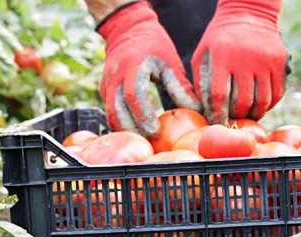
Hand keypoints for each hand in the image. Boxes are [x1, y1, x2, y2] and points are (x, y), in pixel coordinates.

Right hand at [96, 1, 201, 136]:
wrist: (127, 30)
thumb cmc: (154, 45)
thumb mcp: (170, 62)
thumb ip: (180, 87)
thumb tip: (197, 110)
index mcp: (133, 67)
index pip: (133, 96)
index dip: (143, 115)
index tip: (155, 131)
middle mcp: (115, 77)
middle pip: (117, 110)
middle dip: (133, 129)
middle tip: (150, 142)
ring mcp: (106, 84)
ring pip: (110, 114)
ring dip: (126, 130)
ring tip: (144, 141)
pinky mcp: (104, 91)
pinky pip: (110, 112)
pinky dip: (122, 124)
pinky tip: (136, 133)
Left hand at [191, 0, 288, 123]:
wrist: (248, 13)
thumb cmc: (220, 38)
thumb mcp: (203, 53)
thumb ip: (200, 80)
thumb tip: (203, 111)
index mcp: (222, 57)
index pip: (219, 95)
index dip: (217, 114)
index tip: (216, 122)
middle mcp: (245, 59)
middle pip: (242, 102)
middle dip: (237, 116)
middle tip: (233, 121)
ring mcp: (265, 61)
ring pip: (262, 101)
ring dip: (255, 114)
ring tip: (248, 117)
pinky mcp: (279, 62)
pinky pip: (277, 92)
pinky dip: (269, 104)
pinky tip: (261, 106)